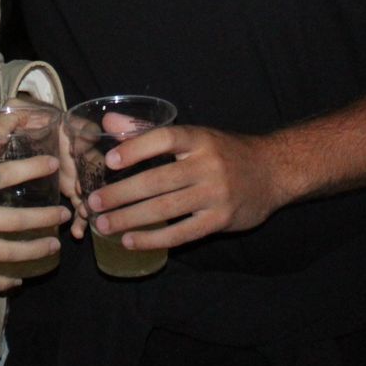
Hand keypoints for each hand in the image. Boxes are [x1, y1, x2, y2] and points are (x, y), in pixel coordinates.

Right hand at [0, 136, 67, 293]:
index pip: (1, 176)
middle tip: (64, 214)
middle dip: (42, 219)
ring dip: (31, 251)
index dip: (29, 169)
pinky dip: (0, 282)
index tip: (52, 164)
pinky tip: (17, 280)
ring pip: (1, 253)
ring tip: (52, 248)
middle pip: (10, 220)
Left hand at [85, 126, 284, 251]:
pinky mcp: (220, 220)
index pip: (164, 139)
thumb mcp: (193, 135)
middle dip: (121, 193)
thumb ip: (147, 131)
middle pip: (158, 179)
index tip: (108, 161)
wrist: (273, 171)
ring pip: (166, 208)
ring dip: (131, 218)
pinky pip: (182, 233)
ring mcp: (216, 194)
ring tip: (103, 225)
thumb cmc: (223, 152)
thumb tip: (108, 124)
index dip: (135, 148)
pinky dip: (154, 239)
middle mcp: (208, 164)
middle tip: (93, 203)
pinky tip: (131, 242)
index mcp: (199, 138)